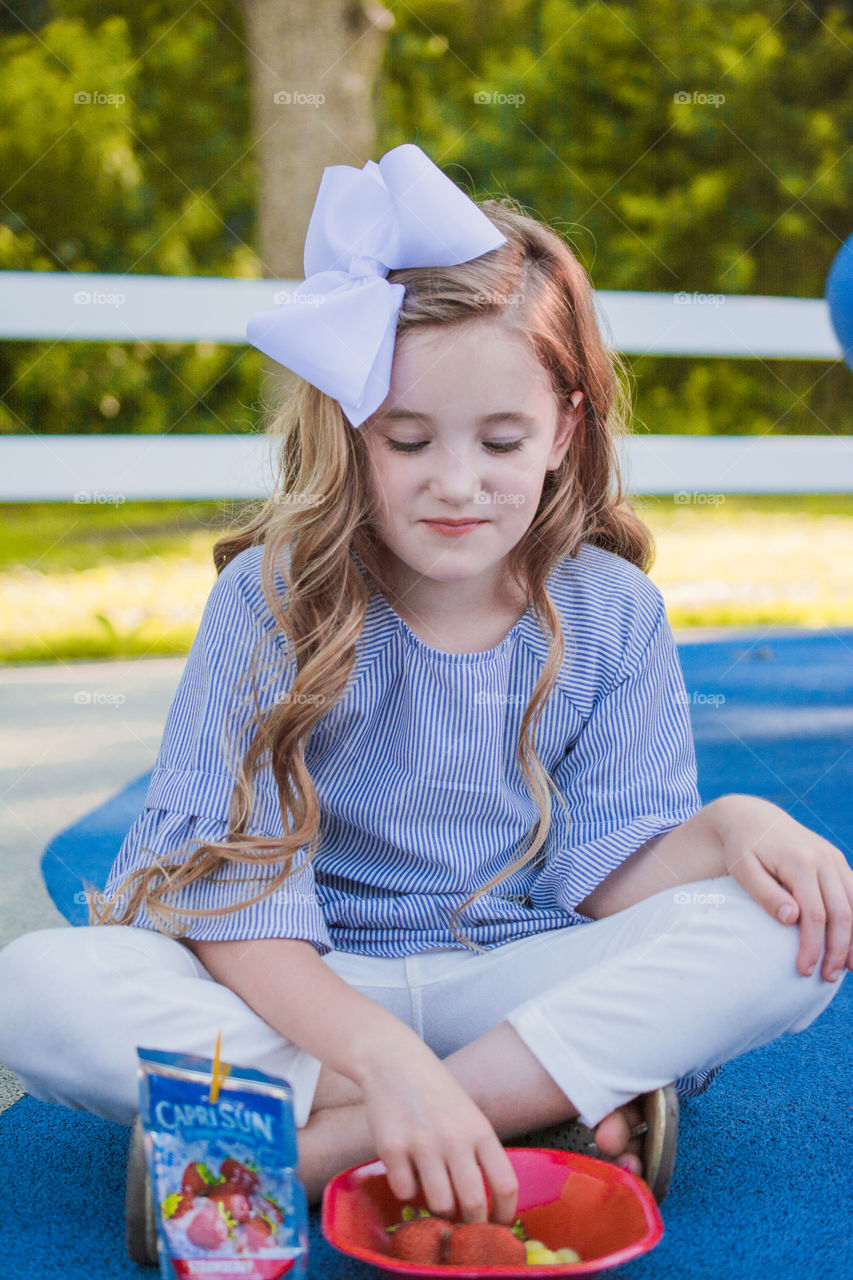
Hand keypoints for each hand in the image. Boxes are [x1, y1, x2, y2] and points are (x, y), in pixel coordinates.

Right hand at [356, 1037, 518, 1224]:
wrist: (394, 1061)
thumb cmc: (435, 1092)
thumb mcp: (468, 1115)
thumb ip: (477, 1153)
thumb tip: (482, 1206)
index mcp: (480, 1130)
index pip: (506, 1185)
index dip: (506, 1216)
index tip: (499, 1229)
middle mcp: (455, 1138)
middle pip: (473, 1204)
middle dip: (471, 1225)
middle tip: (463, 1226)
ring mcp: (423, 1144)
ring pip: (439, 1204)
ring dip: (437, 1210)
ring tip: (433, 1195)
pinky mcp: (392, 1148)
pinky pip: (405, 1192)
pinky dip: (407, 1190)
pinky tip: (406, 1171)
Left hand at [713, 794, 852, 981]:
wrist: (751, 817)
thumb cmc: (742, 848)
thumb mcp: (743, 869)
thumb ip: (766, 894)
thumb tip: (792, 919)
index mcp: (800, 862)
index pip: (815, 914)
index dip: (812, 946)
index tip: (803, 970)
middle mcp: (824, 858)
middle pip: (843, 913)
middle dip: (839, 949)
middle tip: (828, 977)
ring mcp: (834, 858)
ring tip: (849, 968)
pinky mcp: (837, 860)